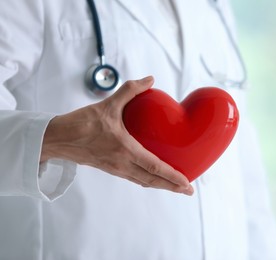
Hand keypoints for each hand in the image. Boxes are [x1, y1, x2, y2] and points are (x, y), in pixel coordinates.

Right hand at [41, 76, 193, 195]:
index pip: (154, 167)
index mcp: (124, 149)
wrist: (57, 139)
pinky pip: (134, 178)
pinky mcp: (110, 169)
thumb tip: (150, 79)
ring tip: (176, 187)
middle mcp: (122, 163)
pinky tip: (153, 177)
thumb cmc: (81, 123)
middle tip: (188, 191)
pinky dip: (148, 180)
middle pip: (152, 181)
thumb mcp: (108, 104)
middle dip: (172, 187)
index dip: (173, 176)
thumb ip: (130, 90)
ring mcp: (116, 169)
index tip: (187, 184)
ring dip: (161, 186)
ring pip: (143, 182)